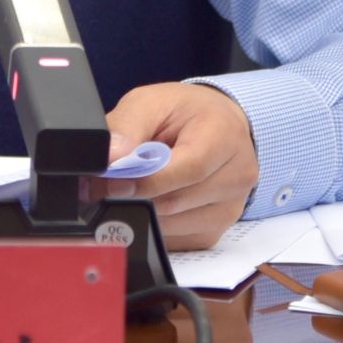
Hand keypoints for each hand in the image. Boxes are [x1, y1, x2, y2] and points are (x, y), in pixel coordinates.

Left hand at [94, 82, 257, 251]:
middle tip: (105, 185)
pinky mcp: (217, 231)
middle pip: (177, 201)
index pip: (189, 169)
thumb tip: (109, 157)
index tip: (114, 180)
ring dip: (144, 210)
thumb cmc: (184, 113)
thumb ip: (128, 126)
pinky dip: (155, 224)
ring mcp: (230, 208)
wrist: (217, 127)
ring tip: (131, 187)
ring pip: (172, 225)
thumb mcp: (152, 102)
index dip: (148, 180)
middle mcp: (237, 176)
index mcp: (225, 137)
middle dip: (136, 195)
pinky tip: (151, 200)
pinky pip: (175, 240)